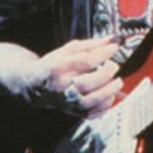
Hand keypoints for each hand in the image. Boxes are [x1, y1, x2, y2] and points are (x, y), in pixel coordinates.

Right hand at [0, 38, 122, 118]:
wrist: (35, 85)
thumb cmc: (53, 65)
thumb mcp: (68, 50)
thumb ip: (91, 45)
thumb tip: (112, 40)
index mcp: (59, 67)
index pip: (86, 61)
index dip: (103, 54)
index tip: (114, 47)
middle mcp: (62, 86)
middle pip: (89, 82)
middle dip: (107, 73)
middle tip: (114, 66)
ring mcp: (68, 101)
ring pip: (92, 100)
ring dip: (110, 90)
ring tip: (117, 81)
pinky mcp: (73, 112)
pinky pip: (94, 112)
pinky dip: (105, 104)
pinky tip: (108, 94)